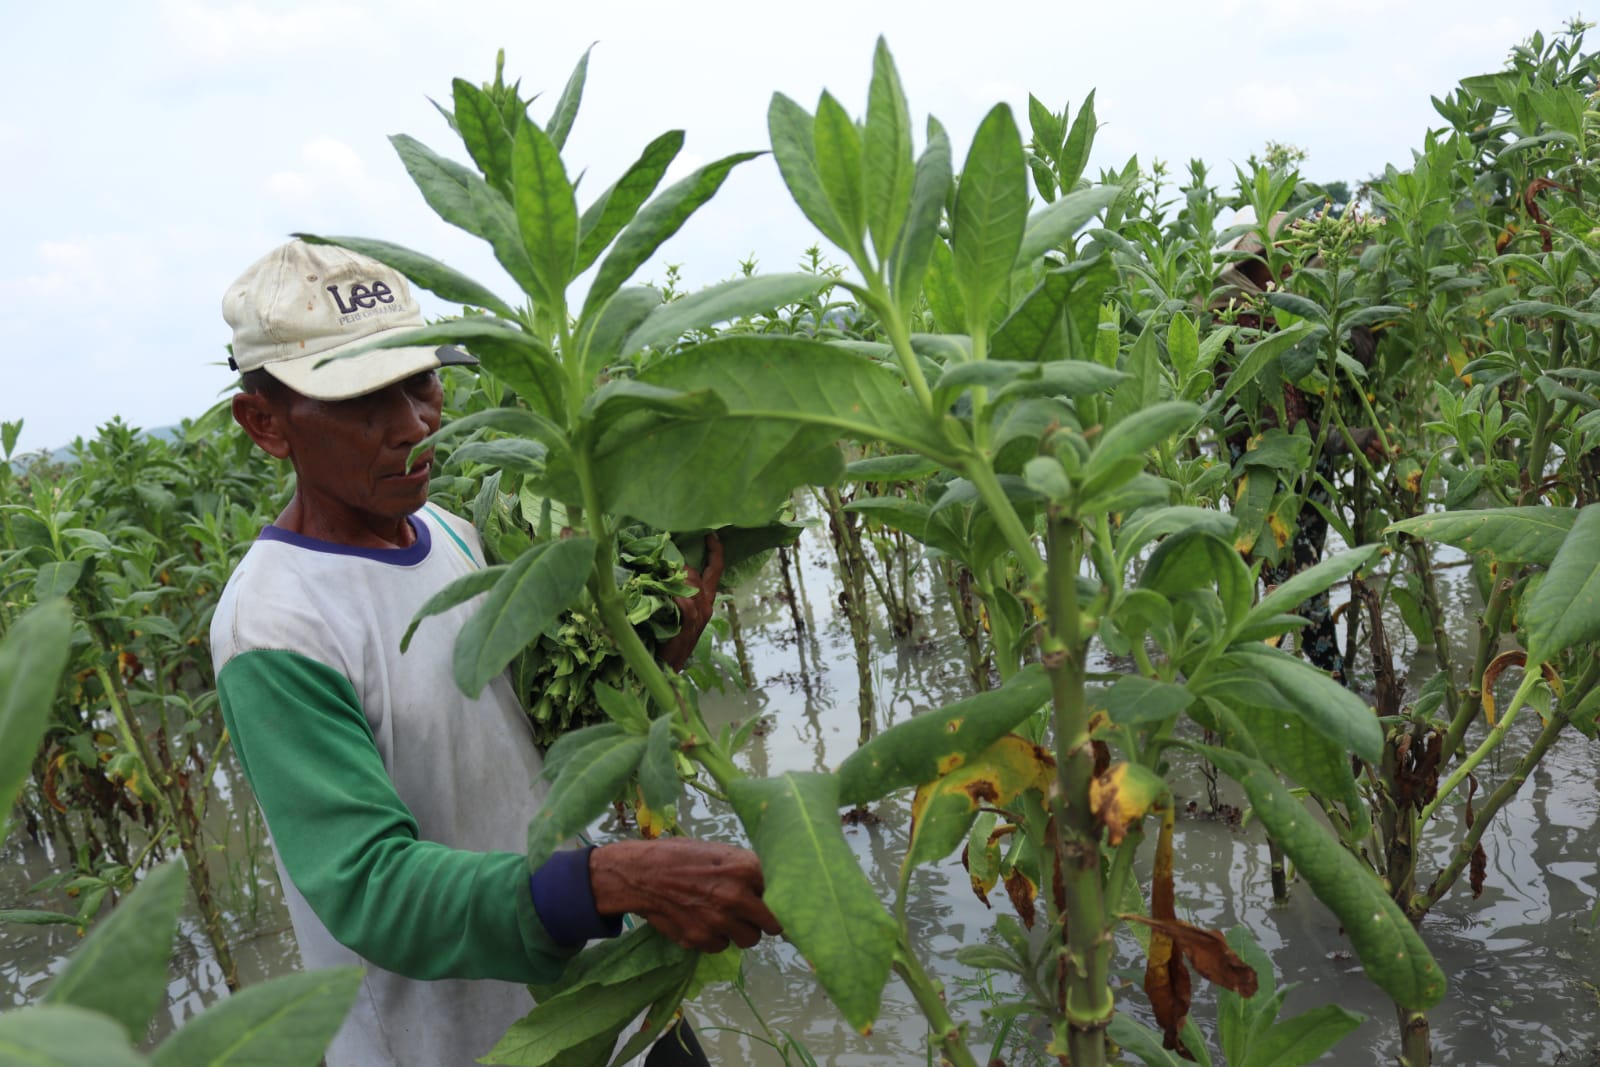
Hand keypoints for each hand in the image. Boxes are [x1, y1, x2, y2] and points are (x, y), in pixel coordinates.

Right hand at [589, 837, 780, 953]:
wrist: (641, 873)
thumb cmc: (681, 856)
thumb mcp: (720, 852)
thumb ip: (747, 870)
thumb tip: (770, 887)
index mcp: (746, 869)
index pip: (781, 894)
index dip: (775, 898)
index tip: (770, 901)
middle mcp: (738, 897)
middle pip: (772, 925)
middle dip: (764, 921)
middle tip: (753, 916)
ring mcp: (720, 921)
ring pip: (749, 940)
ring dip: (740, 931)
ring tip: (724, 917)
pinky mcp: (701, 939)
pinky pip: (721, 946)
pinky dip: (715, 938)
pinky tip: (702, 922)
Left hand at [657, 533, 723, 670]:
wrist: (666, 669)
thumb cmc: (666, 639)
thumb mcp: (675, 612)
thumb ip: (675, 592)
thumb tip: (661, 570)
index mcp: (706, 600)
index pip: (716, 569)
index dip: (716, 550)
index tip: (712, 533)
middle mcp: (706, 605)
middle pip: (697, 573)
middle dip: (678, 565)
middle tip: (659, 563)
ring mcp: (700, 615)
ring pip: (690, 584)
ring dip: (673, 578)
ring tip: (656, 578)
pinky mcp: (689, 625)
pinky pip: (684, 603)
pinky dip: (674, 597)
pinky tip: (663, 595)